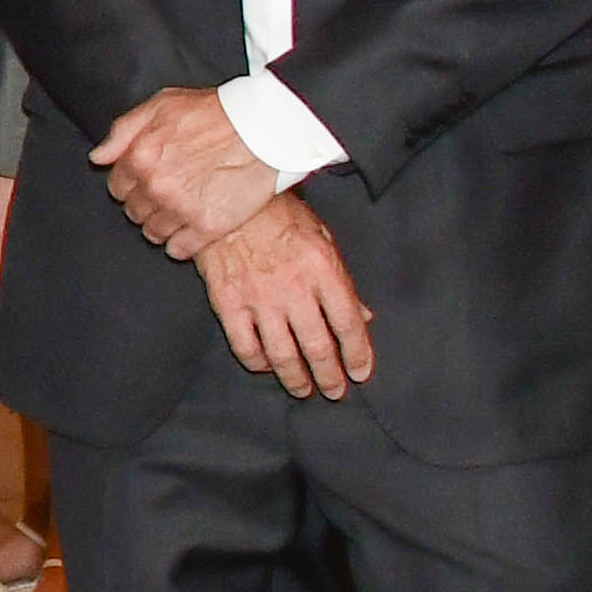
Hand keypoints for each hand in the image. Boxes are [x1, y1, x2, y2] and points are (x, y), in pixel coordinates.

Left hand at [90, 92, 274, 258]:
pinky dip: (182, 244)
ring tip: (182, 210)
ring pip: (153, 233)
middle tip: (169, 193)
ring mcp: (180, 209)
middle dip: (147, 204)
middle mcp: (155, 186)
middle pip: (134, 212)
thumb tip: (98, 157)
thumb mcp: (162, 105)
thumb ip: (123, 131)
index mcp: (140, 157)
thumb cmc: (217, 113)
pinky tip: (192, 229)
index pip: (117, 187)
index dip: (132, 184)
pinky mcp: (206, 227)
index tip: (147, 181)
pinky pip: (178, 250)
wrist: (265, 128)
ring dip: (163, 224)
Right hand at [196, 195, 375, 401]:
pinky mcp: (228, 302)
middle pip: (318, 346)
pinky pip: (245, 346)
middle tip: (335, 391)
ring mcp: (259, 297)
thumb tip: (364, 316)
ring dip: (296, 378)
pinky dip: (257, 363)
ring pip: (282, 354)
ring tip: (303, 390)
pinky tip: (266, 366)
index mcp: (323, 268)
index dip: (358, 354)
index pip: (348, 323)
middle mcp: (294, 288)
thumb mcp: (322, 238)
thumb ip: (342, 281)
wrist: (227, 199)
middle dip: (330, 376)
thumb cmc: (279, 214)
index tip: (362, 373)